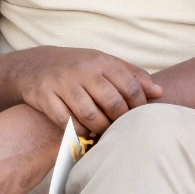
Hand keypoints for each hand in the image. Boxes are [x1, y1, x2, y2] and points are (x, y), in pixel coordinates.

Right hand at [7, 46, 161, 135]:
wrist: (34, 65)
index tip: (139, 118)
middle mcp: (82, 70)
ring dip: (101, 129)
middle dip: (120, 121)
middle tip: (121, 129)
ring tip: (104, 132)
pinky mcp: (45, 97)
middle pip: (112, 103)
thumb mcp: (104, 63)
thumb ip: (133, 76)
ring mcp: (62, 83)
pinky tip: (84, 131)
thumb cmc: (78, 67)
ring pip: (91, 115)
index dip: (139, 107)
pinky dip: (79, 131)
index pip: (130, 86)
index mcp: (101, 61)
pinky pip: (68, 123)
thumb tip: (160, 92)